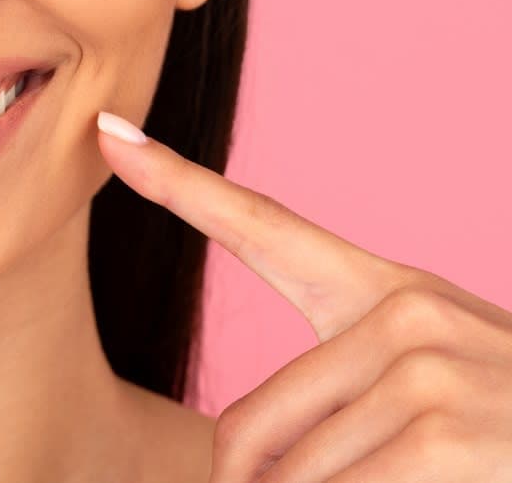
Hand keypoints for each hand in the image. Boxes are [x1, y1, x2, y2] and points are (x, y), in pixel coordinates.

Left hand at [95, 111, 511, 481]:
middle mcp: (402, 313)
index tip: (109, 134)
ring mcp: (426, 371)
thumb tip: (234, 464)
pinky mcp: (443, 435)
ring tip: (396, 479)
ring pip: (290, 478)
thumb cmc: (497, 422)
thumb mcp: (415, 384)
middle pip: (248, 425)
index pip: (260, 225)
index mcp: (381, 291)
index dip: (176, 183)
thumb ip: (327, 395)